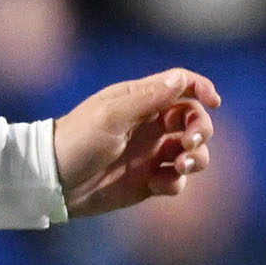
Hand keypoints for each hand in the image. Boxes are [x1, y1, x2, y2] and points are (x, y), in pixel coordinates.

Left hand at [54, 67, 220, 216]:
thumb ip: (147, 98)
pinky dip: (176, 182)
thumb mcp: (110, 115)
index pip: (181, 87)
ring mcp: (150, 154)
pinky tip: (158, 185)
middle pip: (194, 119)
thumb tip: (181, 79)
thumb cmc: (75, 141)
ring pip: (192, 151)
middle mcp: (149, 126)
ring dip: (197, 157)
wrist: (51, 182)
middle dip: (201, 129)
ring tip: (181, 165)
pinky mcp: (147, 181)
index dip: (202, 89)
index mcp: (140, 102)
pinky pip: (176, 180)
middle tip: (189, 143)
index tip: (213, 101)